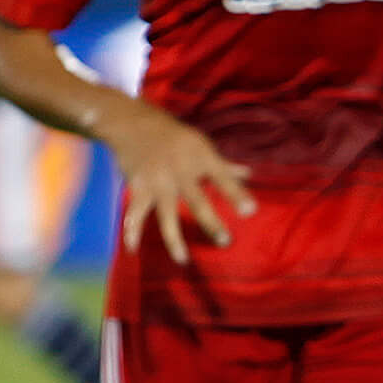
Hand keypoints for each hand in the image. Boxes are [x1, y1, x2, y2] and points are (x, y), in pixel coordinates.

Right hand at [102, 103, 256, 264]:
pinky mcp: (138, 187)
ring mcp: (158, 181)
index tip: (251, 211)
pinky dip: (132, 231)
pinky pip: (135, 213)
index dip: (236, 194)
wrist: (131, 122)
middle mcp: (180, 171)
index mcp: (201, 158)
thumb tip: (250, 174)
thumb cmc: (174, 137)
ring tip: (183, 260)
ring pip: (166, 214)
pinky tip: (133, 250)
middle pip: (197, 200)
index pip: (223, 177)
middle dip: (210, 222)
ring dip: (174, 239)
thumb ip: (223, 166)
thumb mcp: (201, 146)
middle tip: (226, 241)